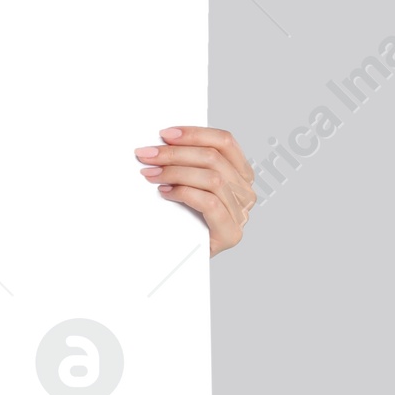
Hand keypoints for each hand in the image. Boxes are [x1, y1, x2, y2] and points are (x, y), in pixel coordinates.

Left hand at [133, 126, 254, 253]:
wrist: (182, 260)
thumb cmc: (184, 219)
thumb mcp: (190, 184)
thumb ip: (190, 163)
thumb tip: (165, 141)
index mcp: (241, 174)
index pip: (225, 141)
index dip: (194, 133)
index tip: (165, 134)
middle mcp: (246, 192)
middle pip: (213, 158)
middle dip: (176, 153)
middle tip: (147, 154)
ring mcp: (242, 214)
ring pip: (211, 178)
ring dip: (175, 172)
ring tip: (150, 174)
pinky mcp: (230, 233)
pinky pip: (209, 202)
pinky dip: (184, 193)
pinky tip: (165, 192)